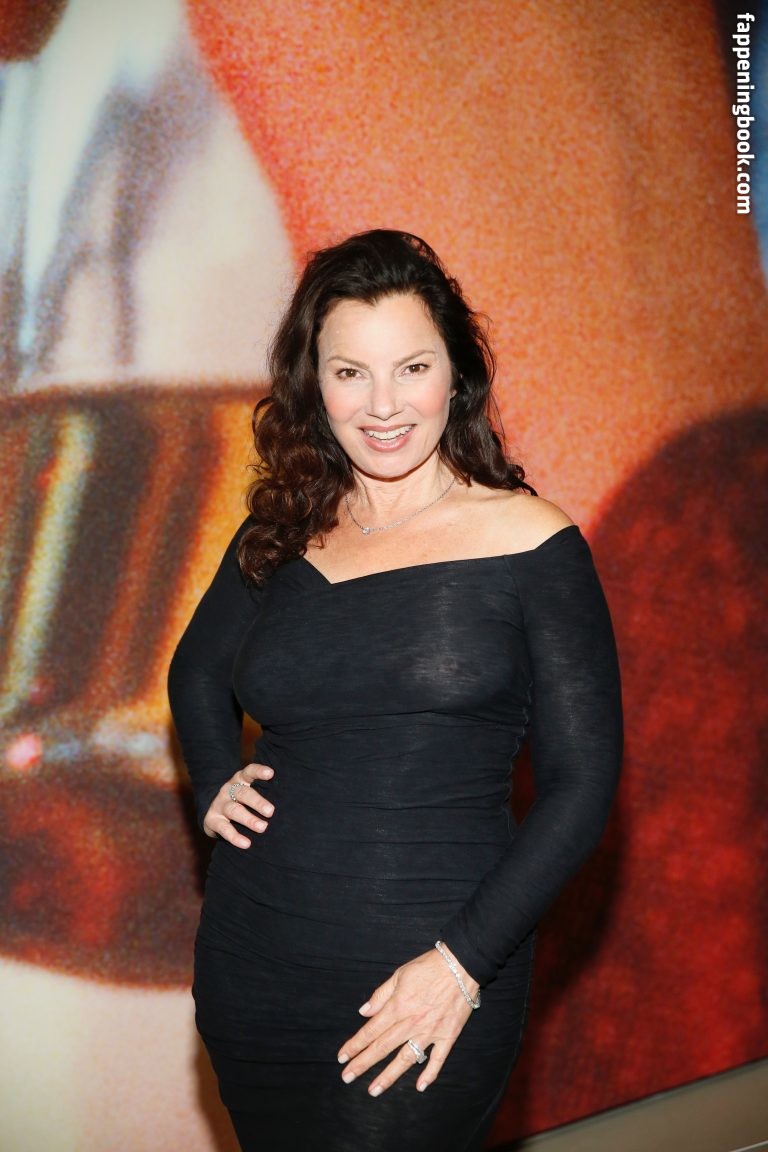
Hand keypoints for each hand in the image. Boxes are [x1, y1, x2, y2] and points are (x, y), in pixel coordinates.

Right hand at [203, 762, 275, 846]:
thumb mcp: (248, 793)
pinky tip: (246, 843)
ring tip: (263, 828)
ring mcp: (219, 804)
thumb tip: (289, 803)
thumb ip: (264, 792)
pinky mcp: (211, 820)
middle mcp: (229, 790)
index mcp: (240, 780)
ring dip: (249, 819)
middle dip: (257, 802)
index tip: (271, 773)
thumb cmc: (240, 802)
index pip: (249, 772)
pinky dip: (235, 837)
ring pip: (234, 810)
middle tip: (271, 812)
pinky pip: (223, 828)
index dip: (259, 771)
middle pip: (242, 792)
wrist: (212, 812)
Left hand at [337, 946, 479, 1094]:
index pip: (371, 1030)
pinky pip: (438, 1059)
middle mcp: (411, 1022)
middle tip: (347, 1077)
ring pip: (406, 1059)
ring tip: (374, 1090)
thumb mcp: (400, 974)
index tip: (342, 1056)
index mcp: (398, 1006)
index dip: (355, 1044)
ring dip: (389, 1076)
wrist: (461, 965)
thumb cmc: (429, 967)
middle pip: (383, 1047)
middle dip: (363, 1063)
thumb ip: (381, 995)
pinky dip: (429, 1074)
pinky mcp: (448, 1035)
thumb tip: (364, 1012)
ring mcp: (430, 1031)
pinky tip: (420, 1087)